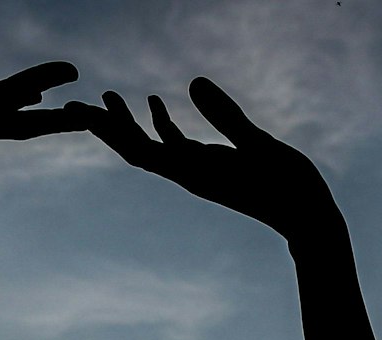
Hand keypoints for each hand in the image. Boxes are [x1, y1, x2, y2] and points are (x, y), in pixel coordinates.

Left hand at [71, 78, 341, 240]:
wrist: (306, 218)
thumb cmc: (289, 185)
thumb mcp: (259, 145)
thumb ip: (227, 114)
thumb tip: (193, 80)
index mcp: (195, 172)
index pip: (138, 150)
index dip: (107, 130)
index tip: (81, 109)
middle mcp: (189, 174)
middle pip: (134, 151)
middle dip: (104, 128)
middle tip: (75, 102)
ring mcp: (198, 171)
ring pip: (151, 148)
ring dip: (126, 124)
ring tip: (105, 96)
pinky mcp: (210, 168)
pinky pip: (175, 147)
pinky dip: (160, 124)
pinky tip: (154, 100)